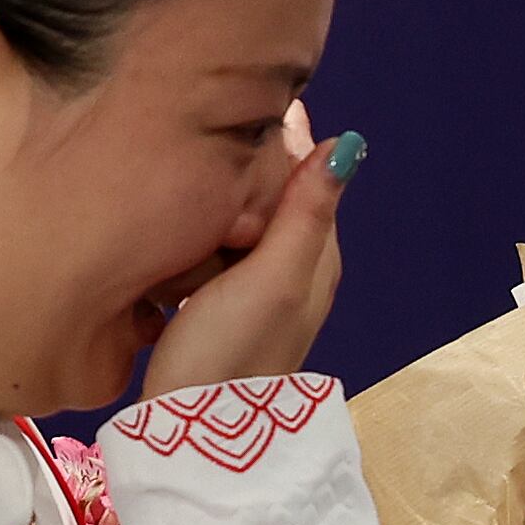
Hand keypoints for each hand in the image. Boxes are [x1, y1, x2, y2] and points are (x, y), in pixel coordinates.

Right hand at [147, 104, 350, 391]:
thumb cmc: (233, 350)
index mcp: (317, 256)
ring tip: (188, 148)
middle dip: (252, 157)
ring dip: (226, 189)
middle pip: (278, 194)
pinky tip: (175, 211)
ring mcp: (258, 290)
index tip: (256, 92)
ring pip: (247, 220)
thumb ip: (306, 212)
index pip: (310, 175)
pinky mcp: (222, 309)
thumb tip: (348, 145)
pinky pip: (219, 249)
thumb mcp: (272, 275)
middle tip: (214, 111)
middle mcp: (296, 269)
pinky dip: (205, 225)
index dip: (287, 136)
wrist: (196, 432)